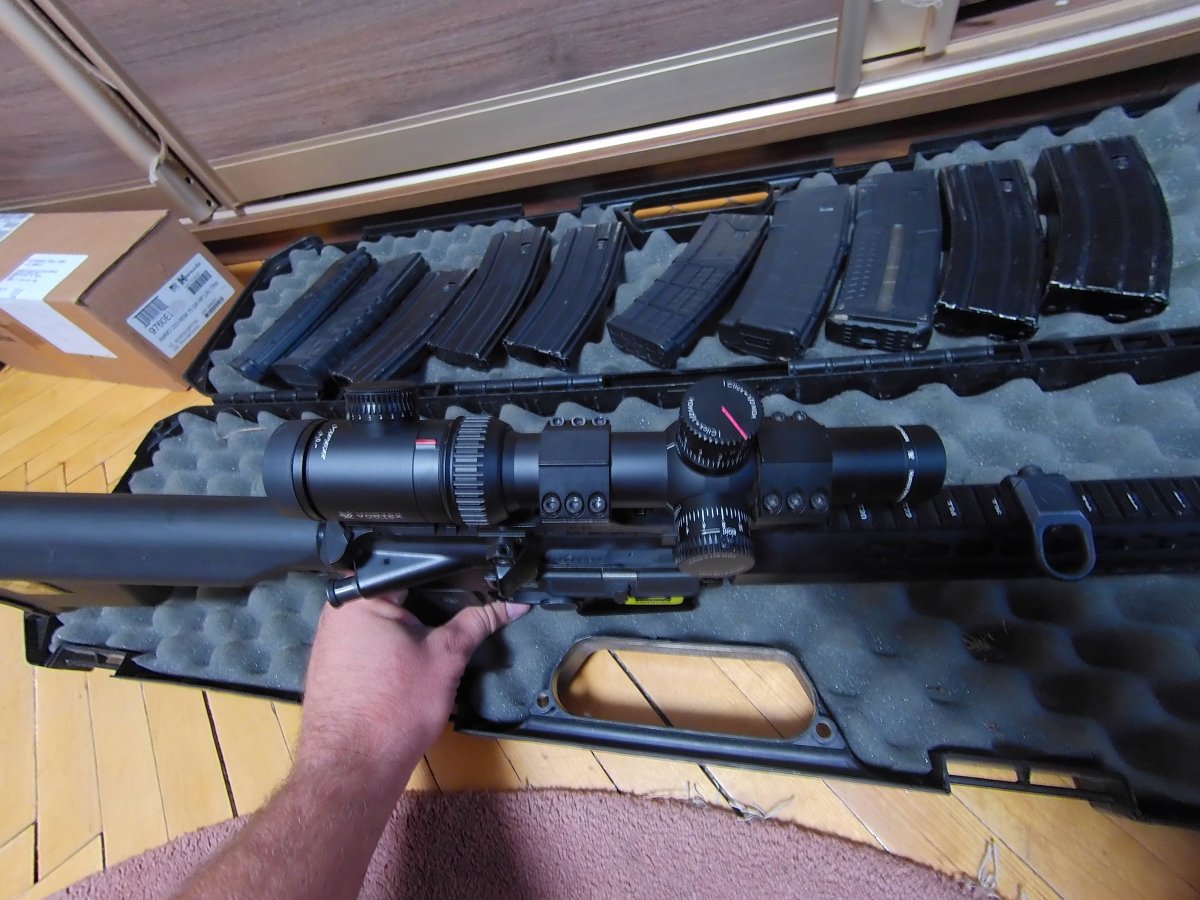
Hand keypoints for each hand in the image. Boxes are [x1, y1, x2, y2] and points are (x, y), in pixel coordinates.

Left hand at [297, 595, 527, 790]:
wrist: (355, 769)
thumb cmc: (389, 714)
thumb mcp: (446, 658)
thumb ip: (478, 622)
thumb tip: (510, 604)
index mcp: (359, 596)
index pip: (413, 566)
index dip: (449, 577)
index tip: (473, 591)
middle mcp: (338, 612)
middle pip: (398, 593)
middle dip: (430, 608)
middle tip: (449, 630)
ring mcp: (333, 639)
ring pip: (387, 620)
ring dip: (412, 632)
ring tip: (426, 655)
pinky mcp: (336, 664)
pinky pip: (373, 642)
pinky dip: (395, 651)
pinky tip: (406, 673)